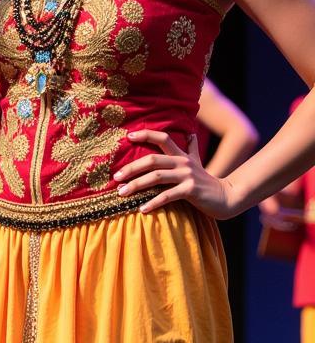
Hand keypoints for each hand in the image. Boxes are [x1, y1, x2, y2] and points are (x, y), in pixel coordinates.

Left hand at [114, 131, 238, 218]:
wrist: (227, 197)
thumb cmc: (206, 180)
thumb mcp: (197, 162)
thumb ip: (191, 148)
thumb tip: (191, 133)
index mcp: (181, 155)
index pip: (162, 138)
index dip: (146, 134)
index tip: (128, 137)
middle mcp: (183, 162)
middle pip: (152, 159)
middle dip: (131, 168)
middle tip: (116, 177)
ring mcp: (187, 176)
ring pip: (156, 177)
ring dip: (136, 185)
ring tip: (122, 193)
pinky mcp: (191, 191)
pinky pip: (167, 196)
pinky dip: (153, 202)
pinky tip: (141, 209)